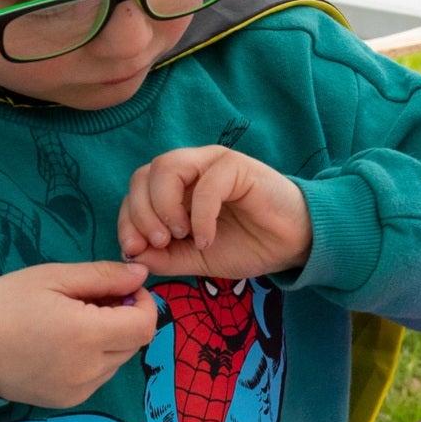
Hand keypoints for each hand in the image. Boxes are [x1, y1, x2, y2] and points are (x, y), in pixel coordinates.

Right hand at [0, 260, 156, 408]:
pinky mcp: (66, 402)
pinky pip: (98, 377)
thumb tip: (141, 274)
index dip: (143, 303)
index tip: (123, 288)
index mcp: (87, 335)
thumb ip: (102, 276)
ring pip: (118, 361)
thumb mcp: (51, 277)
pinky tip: (64, 344)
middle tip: (93, 299)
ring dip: (111, 339)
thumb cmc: (2, 304)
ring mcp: (78, 391)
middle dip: (126, 318)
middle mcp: (89, 370)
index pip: (145, 325)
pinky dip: (94, 358)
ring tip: (74, 321)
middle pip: (134, 343)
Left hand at [119, 146, 313, 280]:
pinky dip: (200, 216)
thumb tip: (130, 252)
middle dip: (141, 214)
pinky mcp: (237, 166)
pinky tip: (207, 239)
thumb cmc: (247, 245)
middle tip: (159, 243)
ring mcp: (213, 163)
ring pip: (167, 167)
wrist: (293, 244)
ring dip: (164, 206)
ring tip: (179, 236)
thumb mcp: (196, 258)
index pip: (136, 190)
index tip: (134, 249)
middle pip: (144, 175)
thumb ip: (163, 256)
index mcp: (177, 187)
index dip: (127, 218)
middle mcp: (191, 168)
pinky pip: (206, 184)